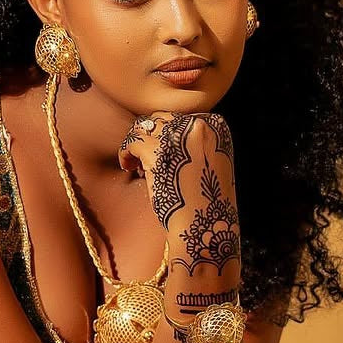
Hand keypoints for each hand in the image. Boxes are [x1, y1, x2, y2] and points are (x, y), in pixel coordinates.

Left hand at [117, 111, 236, 239]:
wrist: (206, 226)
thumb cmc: (207, 200)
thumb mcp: (212, 161)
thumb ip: (195, 142)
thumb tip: (162, 127)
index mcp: (216, 127)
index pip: (182, 117)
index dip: (167, 134)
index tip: (163, 152)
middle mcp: (199, 126)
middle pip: (162, 118)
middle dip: (151, 137)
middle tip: (146, 159)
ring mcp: (177, 137)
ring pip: (144, 126)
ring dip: (137, 143)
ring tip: (136, 163)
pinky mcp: (157, 152)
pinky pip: (132, 141)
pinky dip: (126, 153)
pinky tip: (128, 166)